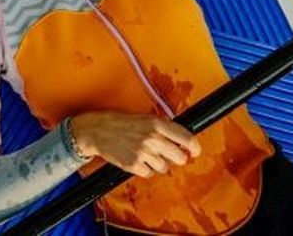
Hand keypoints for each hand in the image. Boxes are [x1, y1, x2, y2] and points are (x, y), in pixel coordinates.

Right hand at [68, 111, 201, 177]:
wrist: (97, 130)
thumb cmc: (120, 123)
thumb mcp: (145, 118)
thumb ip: (164, 128)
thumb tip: (182, 141)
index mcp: (157, 124)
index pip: (186, 138)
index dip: (194, 147)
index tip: (195, 151)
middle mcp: (152, 138)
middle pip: (180, 157)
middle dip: (175, 157)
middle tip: (167, 153)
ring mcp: (144, 153)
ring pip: (165, 167)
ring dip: (158, 163)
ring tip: (146, 153)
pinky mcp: (135, 165)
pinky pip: (150, 173)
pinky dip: (145, 169)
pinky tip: (137, 159)